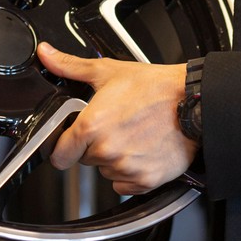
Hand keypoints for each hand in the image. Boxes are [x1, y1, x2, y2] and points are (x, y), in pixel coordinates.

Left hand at [39, 42, 196, 195]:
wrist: (193, 101)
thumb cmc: (154, 87)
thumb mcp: (106, 71)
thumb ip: (69, 66)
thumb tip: (47, 55)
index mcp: (91, 126)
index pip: (59, 156)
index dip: (63, 147)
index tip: (70, 141)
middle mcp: (107, 151)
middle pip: (85, 160)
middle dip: (93, 146)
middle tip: (113, 126)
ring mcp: (127, 168)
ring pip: (106, 171)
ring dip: (113, 158)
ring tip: (131, 135)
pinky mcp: (146, 181)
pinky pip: (126, 185)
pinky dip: (130, 173)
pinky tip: (141, 151)